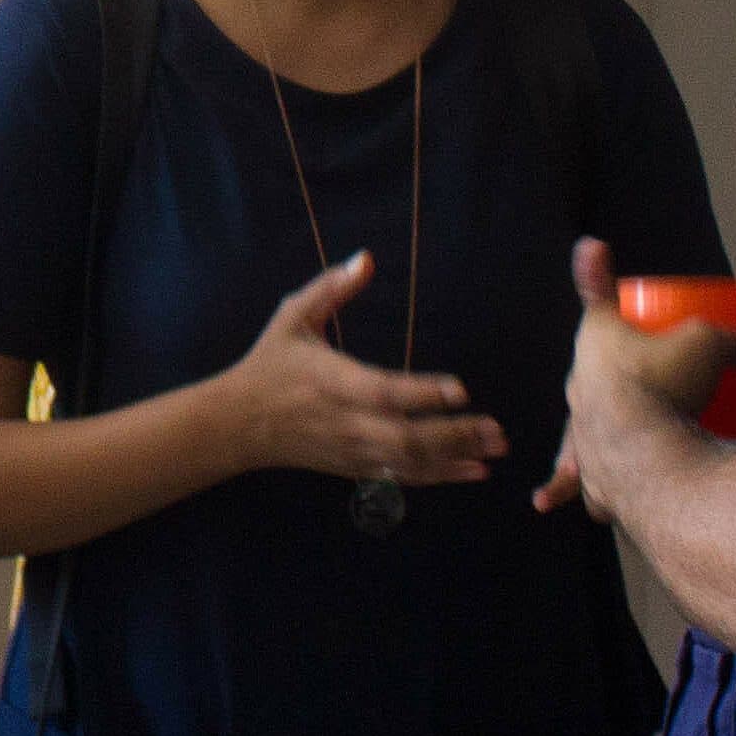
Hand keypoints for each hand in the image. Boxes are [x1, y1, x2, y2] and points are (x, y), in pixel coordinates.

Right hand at [210, 251, 504, 488]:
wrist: (239, 423)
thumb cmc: (270, 364)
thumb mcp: (293, 317)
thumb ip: (331, 288)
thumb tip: (367, 258)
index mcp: (334, 382)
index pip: (384, 391)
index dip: (424, 392)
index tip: (462, 389)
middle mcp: (347, 422)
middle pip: (407, 437)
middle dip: (455, 435)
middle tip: (497, 430)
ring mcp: (352, 449)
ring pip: (409, 462)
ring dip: (456, 458)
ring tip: (495, 451)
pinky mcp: (354, 467)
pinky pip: (402, 477)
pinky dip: (439, 477)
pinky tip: (471, 472)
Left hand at [539, 240, 735, 516]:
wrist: (634, 445)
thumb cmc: (662, 384)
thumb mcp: (705, 344)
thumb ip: (734, 336)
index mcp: (599, 340)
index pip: (599, 299)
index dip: (597, 274)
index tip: (593, 253)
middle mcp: (580, 383)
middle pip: (592, 372)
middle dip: (604, 377)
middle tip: (633, 383)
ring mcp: (580, 426)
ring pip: (577, 425)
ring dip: (577, 436)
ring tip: (579, 443)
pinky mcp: (589, 470)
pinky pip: (580, 476)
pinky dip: (570, 484)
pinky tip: (549, 499)